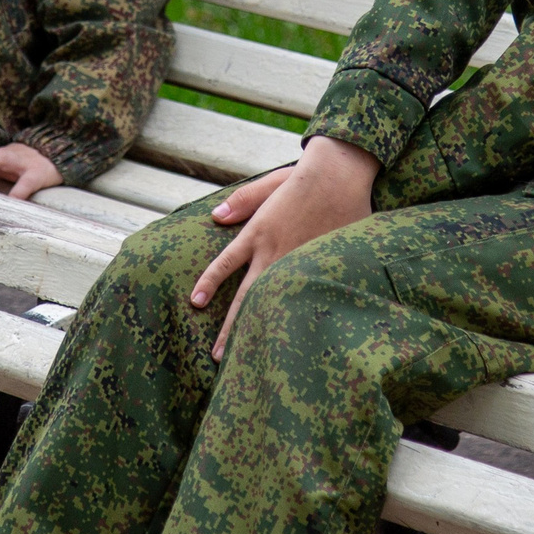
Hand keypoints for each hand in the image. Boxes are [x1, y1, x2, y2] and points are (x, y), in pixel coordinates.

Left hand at [190, 135, 377, 358]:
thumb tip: (215, 217)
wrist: (338, 176)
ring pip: (270, 302)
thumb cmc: (303, 179)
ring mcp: (295, 262)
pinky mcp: (317, 264)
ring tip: (245, 356)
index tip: (195, 302)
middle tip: (216, 356)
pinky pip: (301, 293)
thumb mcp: (267, 185)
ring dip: (255, 328)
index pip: (225, 263)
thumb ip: (242, 201)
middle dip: (230, 327)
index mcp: (257, 232)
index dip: (209, 283)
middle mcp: (273, 252)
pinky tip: (292, 337)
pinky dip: (294, 315)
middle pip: (244, 296)